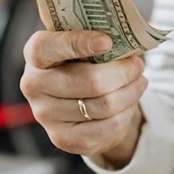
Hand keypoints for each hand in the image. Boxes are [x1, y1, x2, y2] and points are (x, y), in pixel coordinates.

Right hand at [20, 30, 147, 163]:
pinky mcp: (63, 139)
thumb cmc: (81, 61)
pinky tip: (129, 103)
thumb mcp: (81, 42)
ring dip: (129, 92)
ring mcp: (46, 115)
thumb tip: (125, 39)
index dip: (77, 43)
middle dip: (122, 72)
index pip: (47, 47)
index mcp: (35, 54)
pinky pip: (107, 128)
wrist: (76, 98)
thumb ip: (94, 35)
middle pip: (89, 81)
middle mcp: (34, 85)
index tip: (107, 41)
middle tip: (137, 65)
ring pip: (103, 105)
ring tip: (139, 82)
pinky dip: (125, 113)